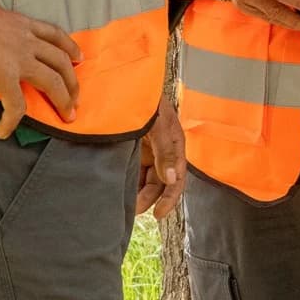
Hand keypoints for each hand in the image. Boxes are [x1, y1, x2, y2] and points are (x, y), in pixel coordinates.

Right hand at [0, 0, 81, 138]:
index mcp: (22, 24)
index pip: (55, 35)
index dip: (70, 48)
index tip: (79, 59)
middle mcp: (27, 40)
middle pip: (61, 62)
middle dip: (73, 82)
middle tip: (76, 99)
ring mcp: (18, 59)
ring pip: (52, 82)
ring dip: (62, 101)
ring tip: (66, 116)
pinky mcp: (4, 77)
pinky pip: (16, 105)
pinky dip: (13, 120)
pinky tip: (5, 130)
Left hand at [136, 95, 186, 218]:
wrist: (129, 84)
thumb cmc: (148, 102)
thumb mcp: (159, 125)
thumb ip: (166, 151)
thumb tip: (172, 179)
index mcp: (176, 145)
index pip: (177, 178)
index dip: (170, 198)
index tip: (158, 214)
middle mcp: (165, 150)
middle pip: (161, 182)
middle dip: (149, 198)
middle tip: (133, 211)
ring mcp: (150, 150)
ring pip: (148, 179)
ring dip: (140, 192)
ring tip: (126, 204)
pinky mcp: (137, 149)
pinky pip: (137, 171)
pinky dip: (132, 182)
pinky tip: (122, 190)